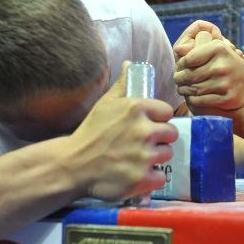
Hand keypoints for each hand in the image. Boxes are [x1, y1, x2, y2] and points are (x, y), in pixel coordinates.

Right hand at [68, 61, 178, 200]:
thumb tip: (130, 64)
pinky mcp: (142, 179)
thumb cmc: (90, 132)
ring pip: (167, 154)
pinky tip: (138, 174)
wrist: (72, 165)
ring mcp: (144, 156)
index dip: (158, 119)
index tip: (148, 124)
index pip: (167, 112)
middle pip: (171, 134)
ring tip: (139, 158)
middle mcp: (144, 131)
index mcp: (137, 108)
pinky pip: (161, 177)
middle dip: (160, 138)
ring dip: (156, 157)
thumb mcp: (105, 104)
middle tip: (145, 143)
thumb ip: (122, 84)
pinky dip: (152, 178)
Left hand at [173, 25, 243, 111]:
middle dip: (179, 78)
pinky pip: (201, 100)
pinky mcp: (227, 98)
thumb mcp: (216, 48)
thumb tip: (177, 50)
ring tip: (182, 88)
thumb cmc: (225, 63)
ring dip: (184, 90)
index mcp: (219, 48)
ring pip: (194, 89)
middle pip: (190, 75)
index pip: (188, 58)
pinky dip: (193, 100)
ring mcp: (225, 83)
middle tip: (177, 79)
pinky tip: (192, 97)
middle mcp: (222, 65)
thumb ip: (198, 45)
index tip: (180, 66)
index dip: (181, 64)